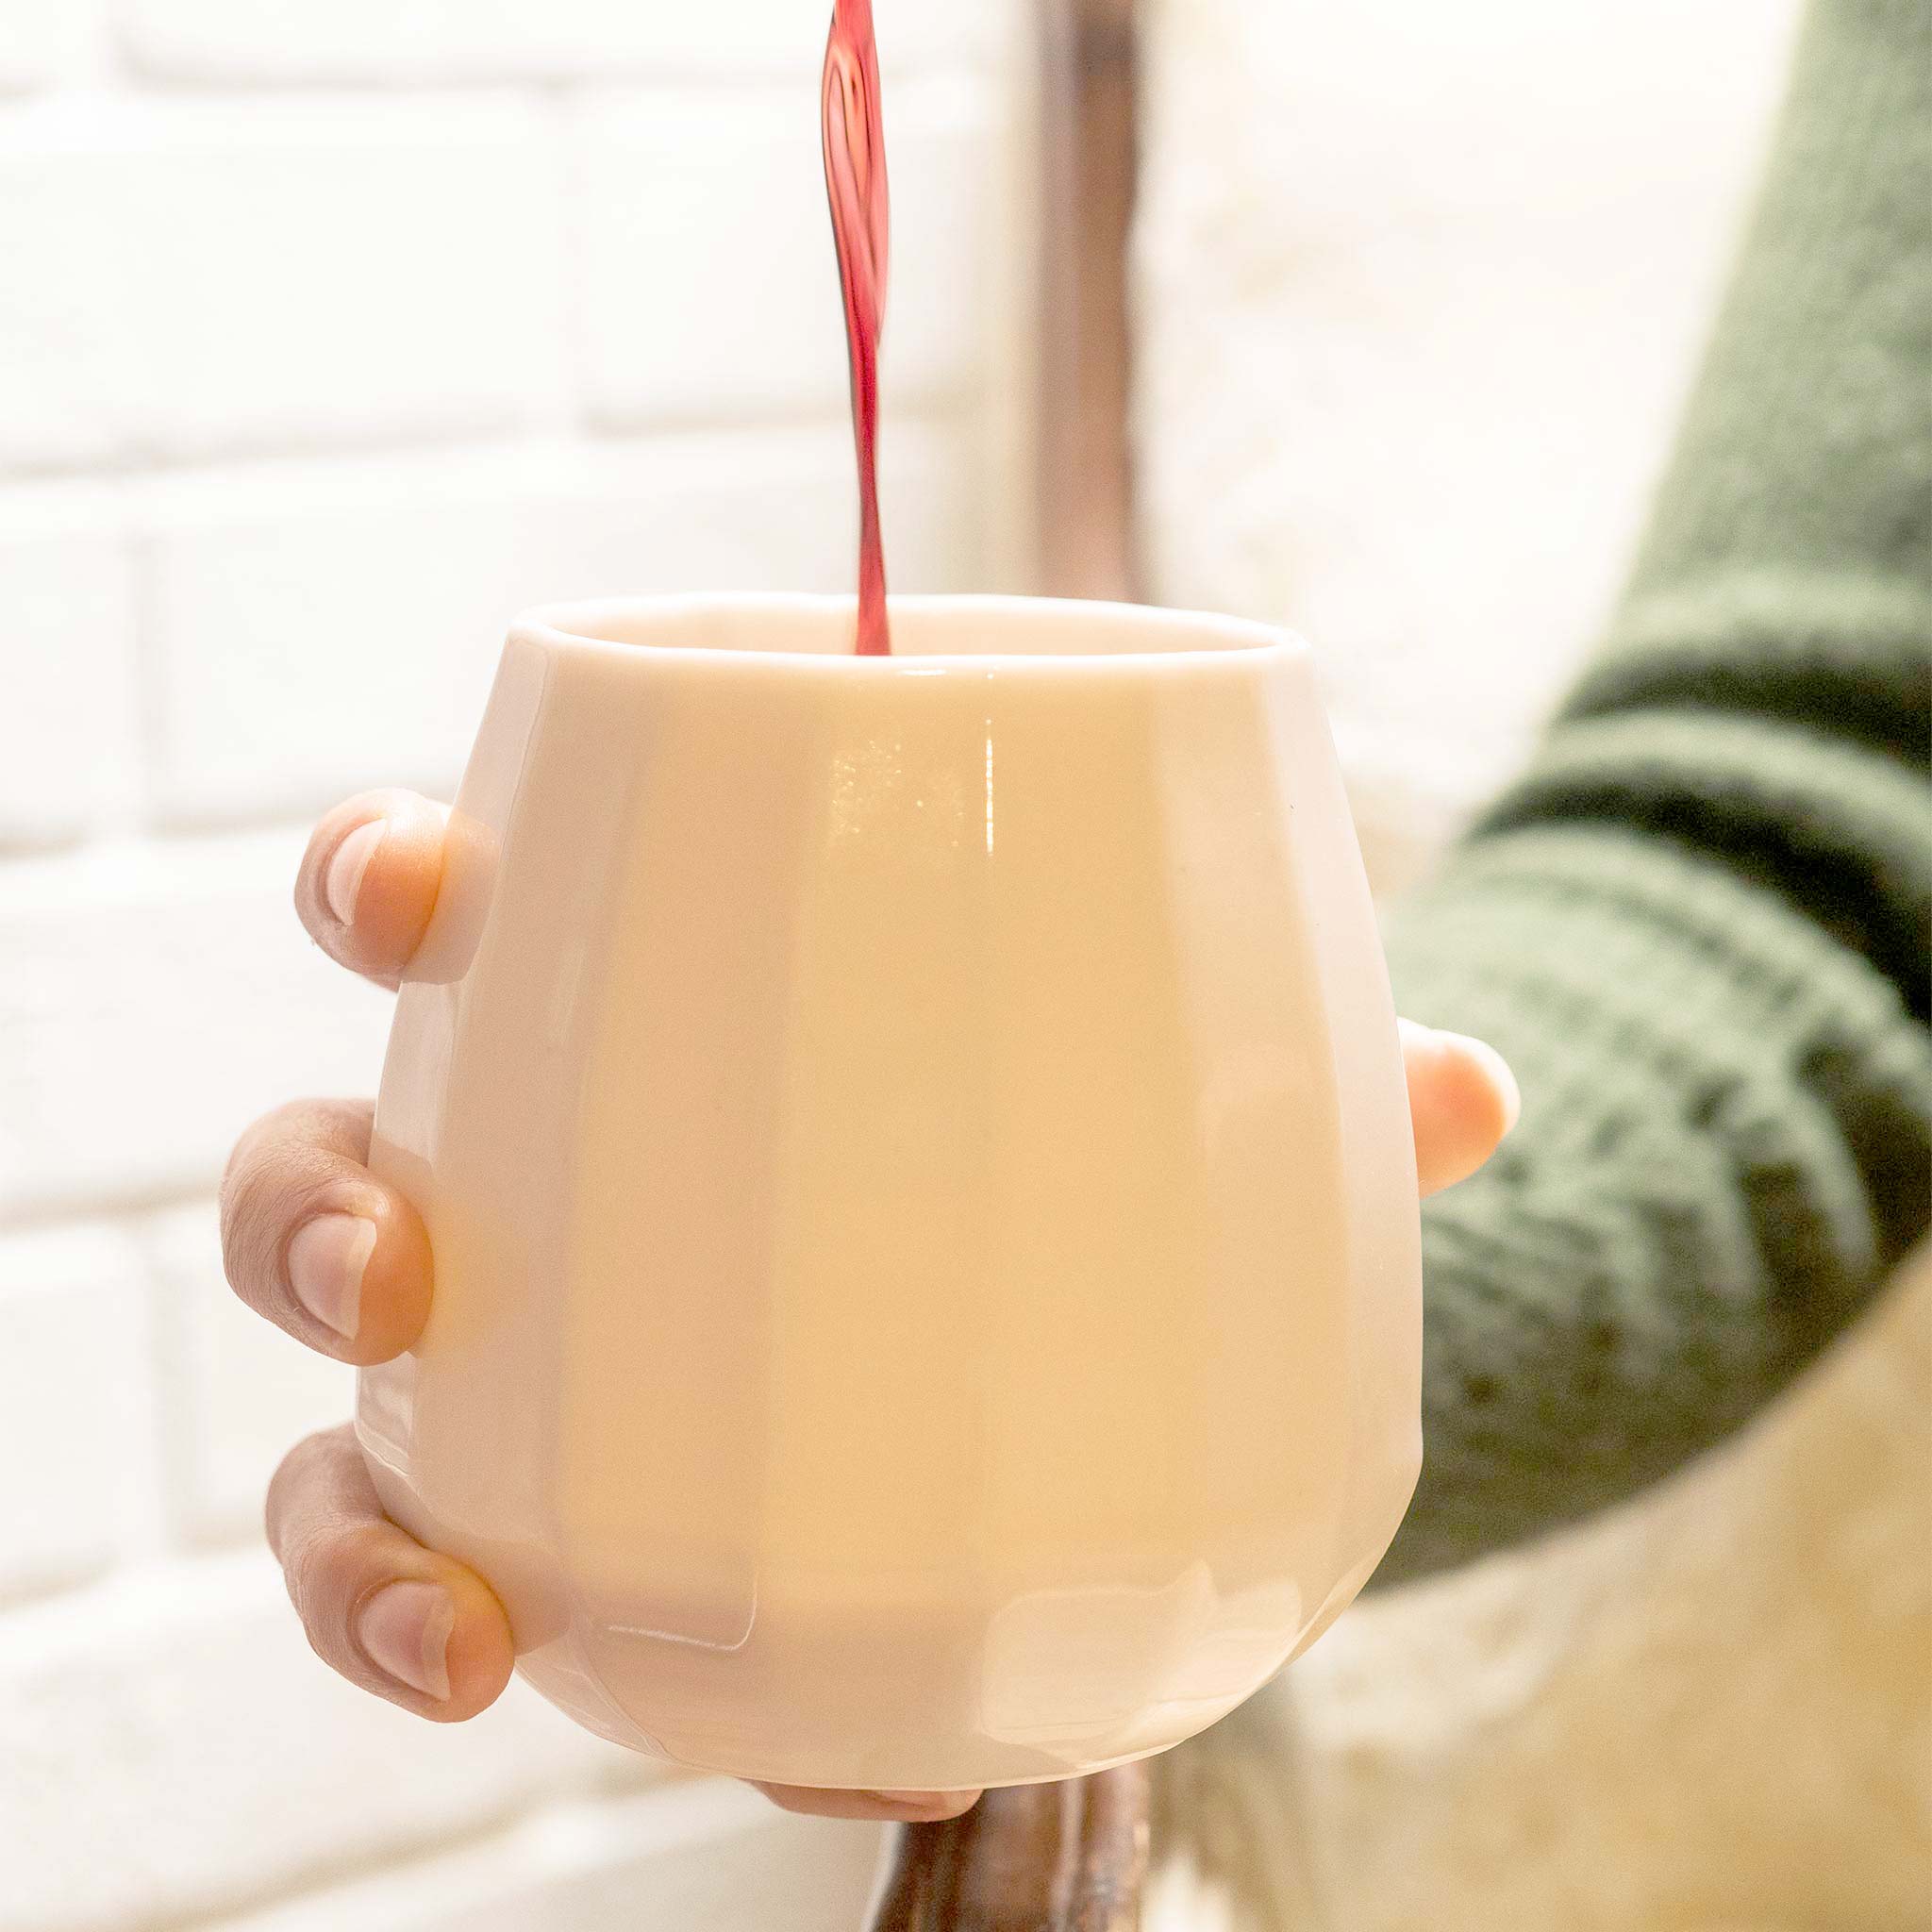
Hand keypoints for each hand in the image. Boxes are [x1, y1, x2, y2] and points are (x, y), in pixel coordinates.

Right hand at [223, 790, 1517, 1825]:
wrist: (1074, 1373)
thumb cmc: (1063, 1168)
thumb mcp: (1177, 1106)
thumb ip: (1298, 1096)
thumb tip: (1468, 1091)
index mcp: (623, 1009)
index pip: (450, 912)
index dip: (386, 880)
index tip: (428, 891)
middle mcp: (527, 1193)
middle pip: (328, 1175)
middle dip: (312, 1213)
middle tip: (405, 1273)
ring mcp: (522, 1387)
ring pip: (349, 1445)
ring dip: (352, 1537)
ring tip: (462, 1622)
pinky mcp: (577, 1550)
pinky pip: (518, 1623)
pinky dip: (612, 1700)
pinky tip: (829, 1763)